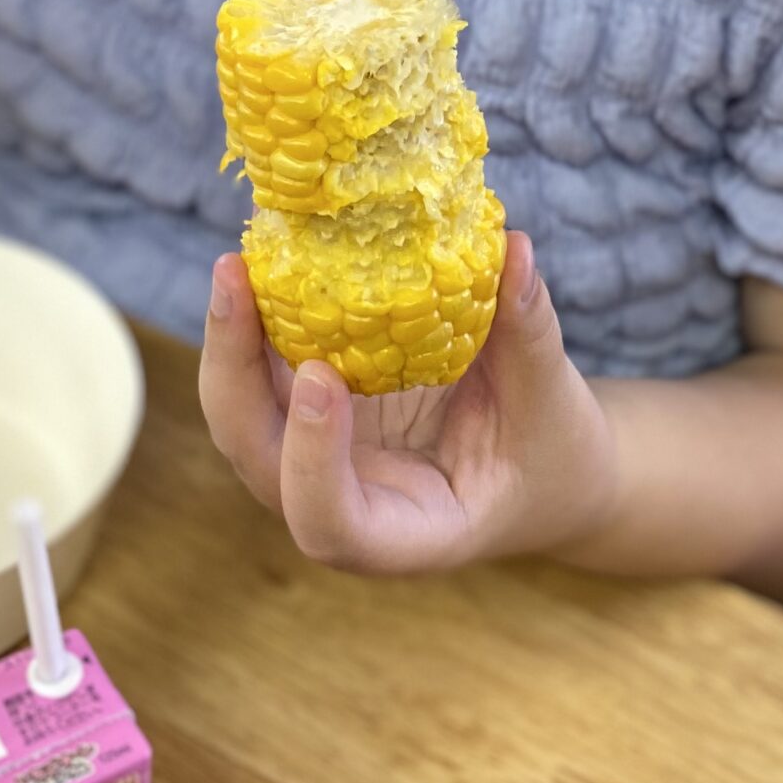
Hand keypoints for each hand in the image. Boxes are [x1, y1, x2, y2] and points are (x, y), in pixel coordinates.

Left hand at [199, 232, 617, 574]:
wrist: (539, 469)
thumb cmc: (550, 454)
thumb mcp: (552, 403)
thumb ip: (529, 334)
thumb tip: (513, 249)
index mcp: (407, 533)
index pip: (332, 526)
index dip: (313, 461)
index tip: (322, 376)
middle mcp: (344, 507)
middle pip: (261, 461)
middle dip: (233, 374)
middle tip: (236, 282)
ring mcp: (319, 463)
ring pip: (245, 417)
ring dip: (230, 342)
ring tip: (235, 265)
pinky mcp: (313, 418)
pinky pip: (265, 377)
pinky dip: (257, 325)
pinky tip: (263, 262)